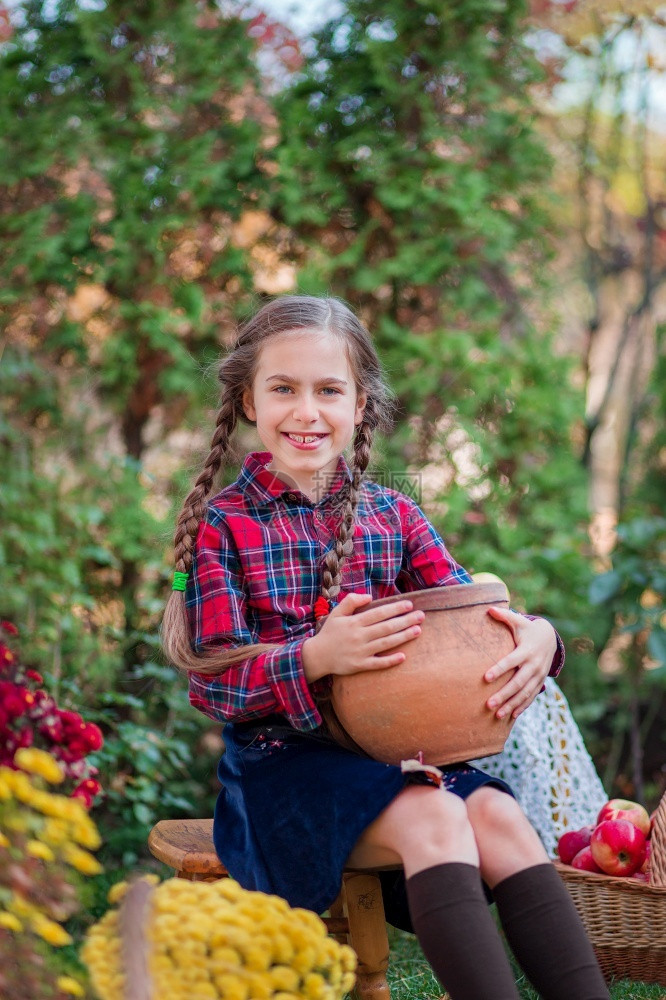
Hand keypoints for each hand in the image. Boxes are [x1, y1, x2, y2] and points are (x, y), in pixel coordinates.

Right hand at [302, 592, 424, 682]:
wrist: (317, 656)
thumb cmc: (329, 633)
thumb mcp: (336, 613)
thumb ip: (351, 601)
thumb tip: (369, 596)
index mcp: (354, 622)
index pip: (379, 613)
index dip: (395, 608)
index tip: (409, 604)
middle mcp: (359, 636)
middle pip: (386, 627)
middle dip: (405, 620)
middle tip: (421, 616)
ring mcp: (360, 652)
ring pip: (385, 643)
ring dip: (403, 637)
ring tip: (418, 630)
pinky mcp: (359, 666)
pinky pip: (377, 664)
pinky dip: (390, 660)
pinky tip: (403, 656)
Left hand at [483, 608, 556, 719]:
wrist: (550, 638)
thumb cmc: (527, 630)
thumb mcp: (518, 621)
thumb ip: (504, 616)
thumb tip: (488, 608)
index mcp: (526, 651)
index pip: (511, 662)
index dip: (499, 669)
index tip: (485, 678)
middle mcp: (533, 665)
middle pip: (517, 683)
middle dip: (504, 694)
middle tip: (488, 704)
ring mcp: (538, 676)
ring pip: (524, 693)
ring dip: (511, 705)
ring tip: (497, 715)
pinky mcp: (540, 682)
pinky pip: (531, 697)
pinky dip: (522, 707)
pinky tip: (511, 716)